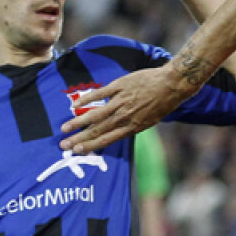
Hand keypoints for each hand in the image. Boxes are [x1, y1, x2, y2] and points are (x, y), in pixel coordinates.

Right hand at [59, 66, 194, 153]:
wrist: (172, 84)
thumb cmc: (163, 103)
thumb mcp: (150, 120)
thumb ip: (132, 125)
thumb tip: (118, 129)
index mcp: (132, 127)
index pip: (107, 139)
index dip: (91, 146)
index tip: (77, 151)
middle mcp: (124, 117)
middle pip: (97, 130)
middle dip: (79, 139)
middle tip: (63, 145)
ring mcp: (121, 102)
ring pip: (95, 114)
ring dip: (78, 122)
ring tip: (64, 129)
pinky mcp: (119, 87)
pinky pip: (99, 94)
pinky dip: (86, 99)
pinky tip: (75, 104)